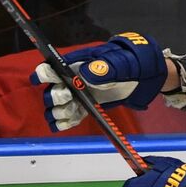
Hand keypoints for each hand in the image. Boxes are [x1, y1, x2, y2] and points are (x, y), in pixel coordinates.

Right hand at [32, 32, 166, 131]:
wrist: (143, 76)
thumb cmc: (130, 63)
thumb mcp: (120, 63)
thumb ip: (103, 68)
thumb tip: (86, 74)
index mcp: (75, 65)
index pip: (49, 68)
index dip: (42, 74)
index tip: (43, 80)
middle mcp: (71, 80)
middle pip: (50, 91)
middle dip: (56, 97)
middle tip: (70, 98)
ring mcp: (78, 96)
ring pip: (56, 108)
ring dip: (59, 113)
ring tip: (72, 112)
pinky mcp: (85, 108)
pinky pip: (68, 118)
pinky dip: (66, 123)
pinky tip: (71, 122)